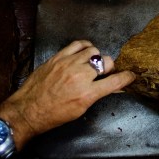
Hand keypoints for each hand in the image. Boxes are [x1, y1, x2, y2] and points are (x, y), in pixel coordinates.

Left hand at [0, 40, 135, 143]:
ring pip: (93, 50)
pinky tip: (84, 53)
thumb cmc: (54, 114)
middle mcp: (80, 76)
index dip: (127, 77)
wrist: (28, 110)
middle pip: (106, 61)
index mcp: (87, 93)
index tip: (130, 76)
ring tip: (92, 64)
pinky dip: (85, 47)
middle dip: (109, 67)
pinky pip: (78, 44)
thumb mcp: (80, 109)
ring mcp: (68, 64)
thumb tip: (112, 86)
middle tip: (104, 73)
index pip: (116, 81)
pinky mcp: (58, 57)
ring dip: (96, 57)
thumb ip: (97, 94)